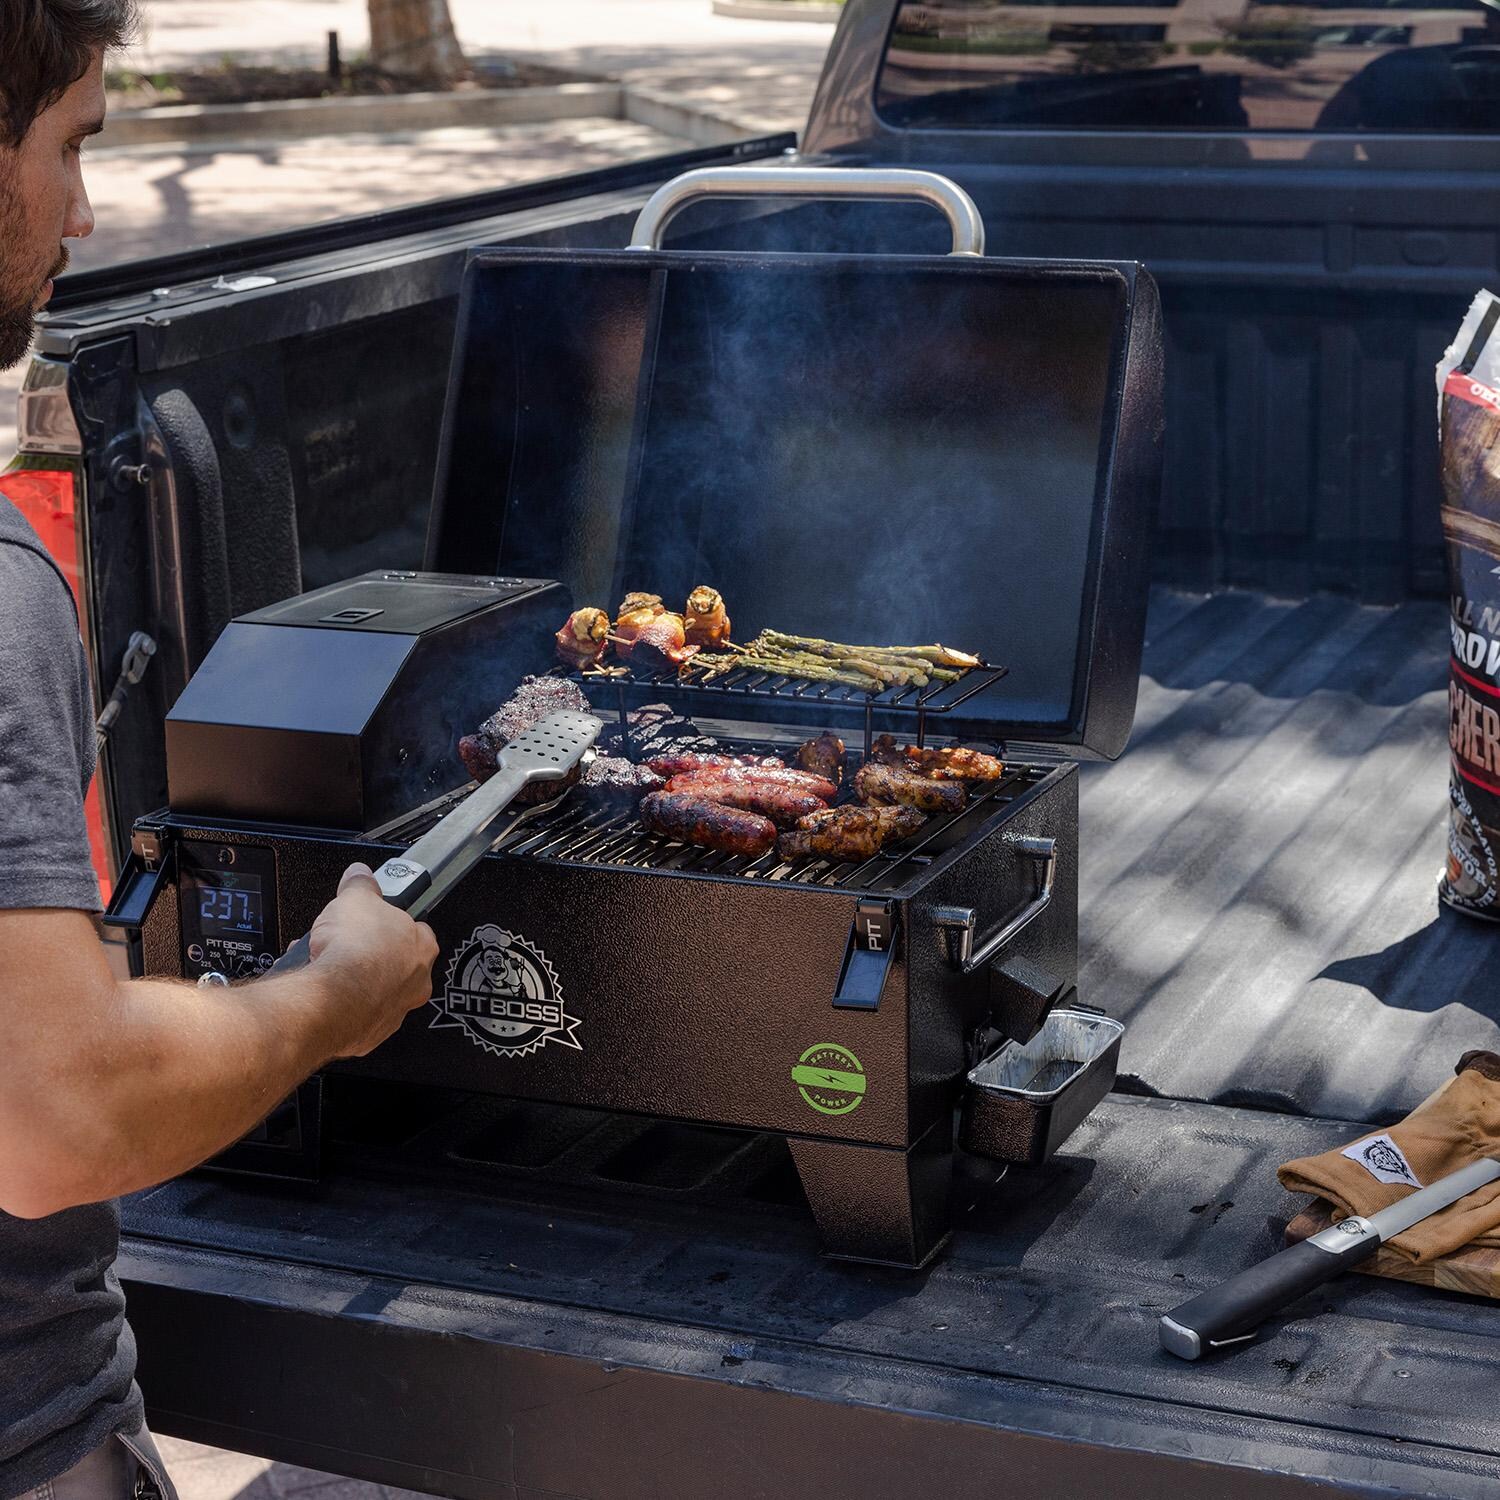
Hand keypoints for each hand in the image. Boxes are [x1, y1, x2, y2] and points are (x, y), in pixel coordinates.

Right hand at [305, 863, 439, 1057]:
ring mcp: (395, 1010)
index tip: (373, 921)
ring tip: (327, 966)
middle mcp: (416, 982)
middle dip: (369, 953)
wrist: (332, 998)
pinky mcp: (370, 1032)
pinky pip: (357, 1014)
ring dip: (353, 979)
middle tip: (346, 946)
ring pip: (375, 990)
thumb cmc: (354, 951)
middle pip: (394, 962)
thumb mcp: (356, 898)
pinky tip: (323, 991)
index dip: (389, 923)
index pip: (415, 929)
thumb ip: (360, 884)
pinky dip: (341, 1003)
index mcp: (422, 946)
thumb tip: (359, 874)